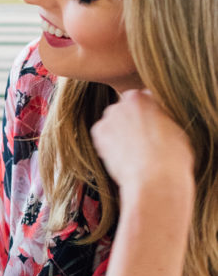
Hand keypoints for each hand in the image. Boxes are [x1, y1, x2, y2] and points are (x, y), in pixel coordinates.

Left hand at [91, 90, 194, 212]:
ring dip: (118, 134)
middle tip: (140, 143)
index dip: (148, 117)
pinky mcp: (99, 134)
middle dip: (130, 124)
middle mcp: (124, 102)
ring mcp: (109, 117)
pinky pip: (102, 137)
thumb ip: (161, 119)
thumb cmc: (171, 158)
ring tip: (132, 153)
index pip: (144, 100)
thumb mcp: (176, 130)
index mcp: (146, 97)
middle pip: (125, 111)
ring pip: (113, 123)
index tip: (151, 130)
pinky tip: (122, 158)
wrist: (155, 179)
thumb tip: (157, 122)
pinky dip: (109, 146)